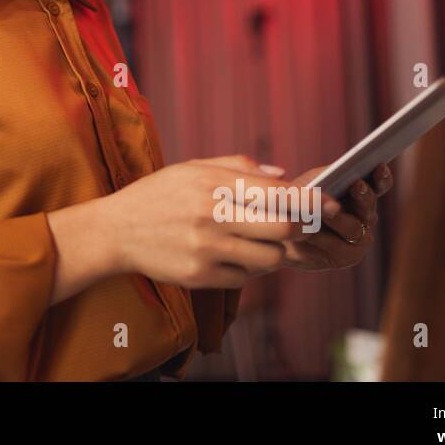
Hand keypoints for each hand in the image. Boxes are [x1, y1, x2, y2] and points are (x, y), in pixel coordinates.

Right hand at [108, 155, 307, 289]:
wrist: (116, 230)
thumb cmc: (158, 195)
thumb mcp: (192, 168)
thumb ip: (238, 167)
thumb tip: (283, 175)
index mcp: (213, 184)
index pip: (278, 194)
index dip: (311, 200)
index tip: (329, 203)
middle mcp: (212, 217)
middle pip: (284, 229)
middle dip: (301, 227)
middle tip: (302, 225)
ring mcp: (207, 250)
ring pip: (270, 258)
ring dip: (276, 251)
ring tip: (262, 241)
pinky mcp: (201, 277)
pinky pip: (246, 277)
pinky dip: (249, 268)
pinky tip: (236, 255)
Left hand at [279, 163, 393, 270]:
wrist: (281, 232)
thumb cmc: (298, 200)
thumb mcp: (310, 182)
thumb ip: (327, 176)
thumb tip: (338, 172)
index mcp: (361, 194)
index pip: (379, 184)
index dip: (382, 177)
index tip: (379, 166)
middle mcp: (366, 216)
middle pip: (369, 206)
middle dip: (363, 195)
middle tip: (356, 185)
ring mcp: (360, 238)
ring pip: (354, 228)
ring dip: (336, 219)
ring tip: (322, 212)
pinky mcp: (348, 257)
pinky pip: (339, 247)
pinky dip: (323, 239)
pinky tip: (310, 234)